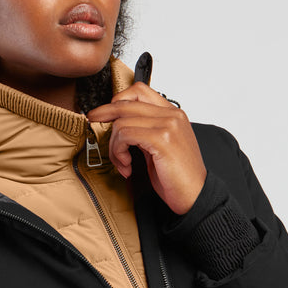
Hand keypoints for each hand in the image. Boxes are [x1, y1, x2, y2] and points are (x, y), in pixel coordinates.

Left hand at [87, 82, 206, 214]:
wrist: (195, 196)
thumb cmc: (176, 176)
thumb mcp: (158, 146)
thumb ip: (143, 130)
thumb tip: (116, 123)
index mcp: (172, 113)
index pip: (139, 90)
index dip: (116, 100)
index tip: (103, 113)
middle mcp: (172, 115)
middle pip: (126, 103)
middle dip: (104, 115)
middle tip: (92, 123)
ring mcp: (168, 125)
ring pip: (122, 122)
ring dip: (114, 146)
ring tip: (122, 163)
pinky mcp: (161, 139)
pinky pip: (125, 135)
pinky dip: (119, 152)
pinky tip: (127, 166)